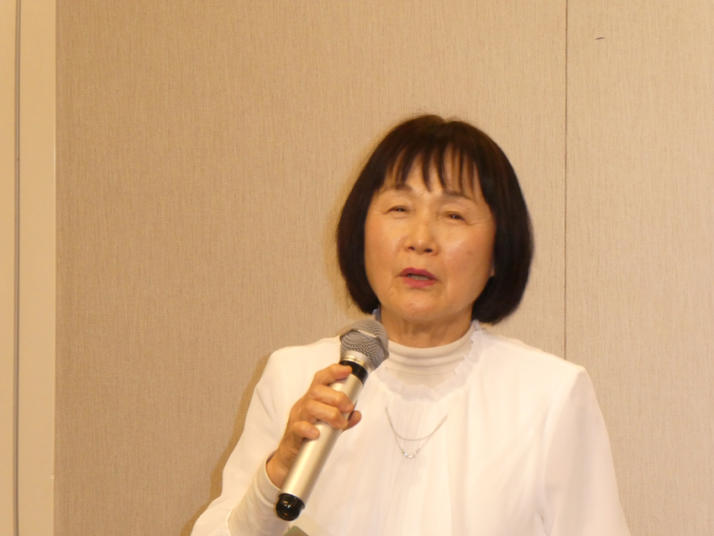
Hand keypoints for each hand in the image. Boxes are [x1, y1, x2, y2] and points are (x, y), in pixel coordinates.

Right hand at [266, 363, 361, 487]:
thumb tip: (357, 415)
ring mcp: (298, 417)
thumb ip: (343, 418)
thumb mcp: (329, 423)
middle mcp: (304, 403)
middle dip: (337, 397)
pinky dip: (309, 428)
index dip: (333, 372)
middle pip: (317, 391)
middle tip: (349, 408)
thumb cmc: (310, 432)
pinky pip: (299, 427)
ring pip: (310, 407)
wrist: (290, 453)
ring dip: (329, 414)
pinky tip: (317, 433)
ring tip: (340, 424)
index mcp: (313, 398)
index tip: (347, 371)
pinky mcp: (293, 432)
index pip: (320, 379)